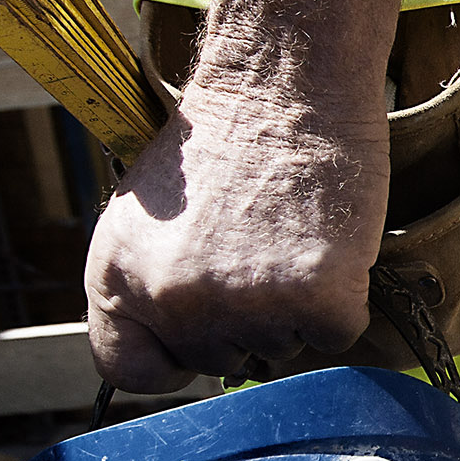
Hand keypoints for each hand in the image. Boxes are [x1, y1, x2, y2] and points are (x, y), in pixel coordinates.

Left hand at [85, 86, 388, 390]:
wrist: (282, 89)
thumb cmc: (220, 144)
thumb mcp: (143, 216)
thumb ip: (144, 289)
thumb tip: (176, 354)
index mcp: (119, 280)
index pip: (132, 371)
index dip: (172, 357)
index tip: (197, 332)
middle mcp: (176, 304)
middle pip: (219, 361)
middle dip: (243, 320)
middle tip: (257, 249)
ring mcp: (248, 307)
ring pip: (281, 350)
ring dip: (293, 308)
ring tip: (288, 238)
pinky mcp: (315, 301)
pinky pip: (333, 336)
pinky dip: (340, 300)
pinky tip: (324, 246)